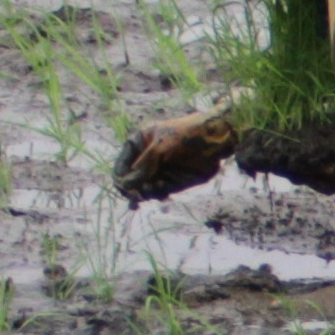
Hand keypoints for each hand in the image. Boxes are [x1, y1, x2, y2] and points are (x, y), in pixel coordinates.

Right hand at [112, 110, 237, 203]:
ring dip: (145, 193)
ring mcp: (158, 172)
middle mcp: (145, 160)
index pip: (121, 166)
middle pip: (129, 182)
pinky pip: (158, 193)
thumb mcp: (160, 149)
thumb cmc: (185, 136)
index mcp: (138, 145)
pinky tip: (164, 189)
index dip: (120, 178)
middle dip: (131, 190)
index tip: (124, 187)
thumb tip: (125, 185)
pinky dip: (158, 193)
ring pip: (142, 190)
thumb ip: (143, 167)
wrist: (213, 141)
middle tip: (136, 197)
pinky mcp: (171, 182)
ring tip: (154, 187)